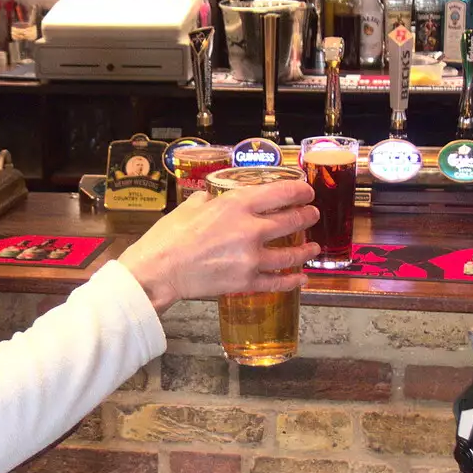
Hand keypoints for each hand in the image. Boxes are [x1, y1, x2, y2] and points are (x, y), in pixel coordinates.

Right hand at [120, 179, 319, 313]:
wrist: (159, 270)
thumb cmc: (169, 236)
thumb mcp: (190, 206)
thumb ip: (208, 200)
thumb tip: (213, 199)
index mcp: (236, 205)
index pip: (280, 193)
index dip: (299, 191)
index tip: (306, 191)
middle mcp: (250, 230)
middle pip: (291, 221)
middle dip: (306, 217)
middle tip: (312, 215)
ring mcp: (251, 258)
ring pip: (290, 254)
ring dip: (305, 250)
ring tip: (313, 247)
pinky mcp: (246, 281)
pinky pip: (277, 281)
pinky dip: (292, 280)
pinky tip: (301, 278)